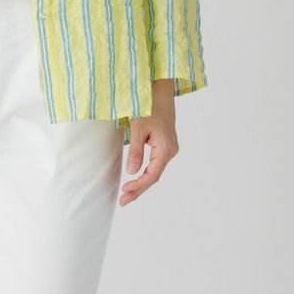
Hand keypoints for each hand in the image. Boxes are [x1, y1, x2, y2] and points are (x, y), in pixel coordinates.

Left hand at [119, 79, 178, 206]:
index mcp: (166, 149)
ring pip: (155, 171)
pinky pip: (155, 164)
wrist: (159, 91)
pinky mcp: (164, 145)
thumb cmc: (147, 106)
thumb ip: (136, 151)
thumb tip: (132, 172)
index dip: (138, 186)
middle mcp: (170, 151)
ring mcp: (169, 148)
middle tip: (123, 202)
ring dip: (141, 183)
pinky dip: (145, 174)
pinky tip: (135, 180)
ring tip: (127, 195)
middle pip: (154, 176)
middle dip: (138, 190)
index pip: (152, 175)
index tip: (124, 193)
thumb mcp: (138, 128)